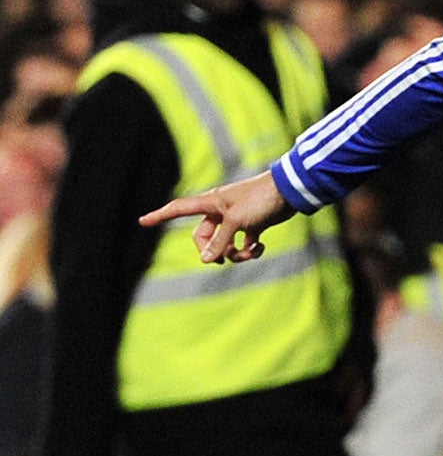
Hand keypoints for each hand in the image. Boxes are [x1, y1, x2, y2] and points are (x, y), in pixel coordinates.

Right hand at [141, 169, 291, 264]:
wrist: (288, 194)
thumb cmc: (260, 200)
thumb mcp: (237, 222)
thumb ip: (220, 242)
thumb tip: (206, 261)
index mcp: (209, 203)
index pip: (178, 209)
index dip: (160, 216)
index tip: (142, 222)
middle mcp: (219, 212)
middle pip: (203, 238)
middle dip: (214, 251)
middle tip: (225, 256)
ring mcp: (235, 220)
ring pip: (225, 245)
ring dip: (236, 254)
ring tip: (250, 252)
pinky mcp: (251, 227)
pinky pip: (242, 246)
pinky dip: (250, 251)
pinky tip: (259, 247)